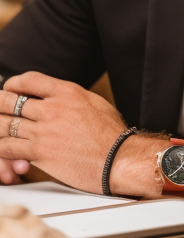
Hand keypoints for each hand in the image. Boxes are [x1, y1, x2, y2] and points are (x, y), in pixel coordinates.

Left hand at [0, 72, 161, 195]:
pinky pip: (6, 147)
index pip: (29, 79)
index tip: (9, 90)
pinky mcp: (39, 152)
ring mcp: (44, 130)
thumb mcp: (94, 103)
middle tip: (0, 110)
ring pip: (3, 124)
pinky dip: (2, 148)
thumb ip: (70, 98)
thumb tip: (56, 98)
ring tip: (1, 130)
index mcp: (68, 92)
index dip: (13, 84)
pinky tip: (5, 149)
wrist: (119, 158)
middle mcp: (53, 108)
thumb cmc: (112, 133)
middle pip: (8, 100)